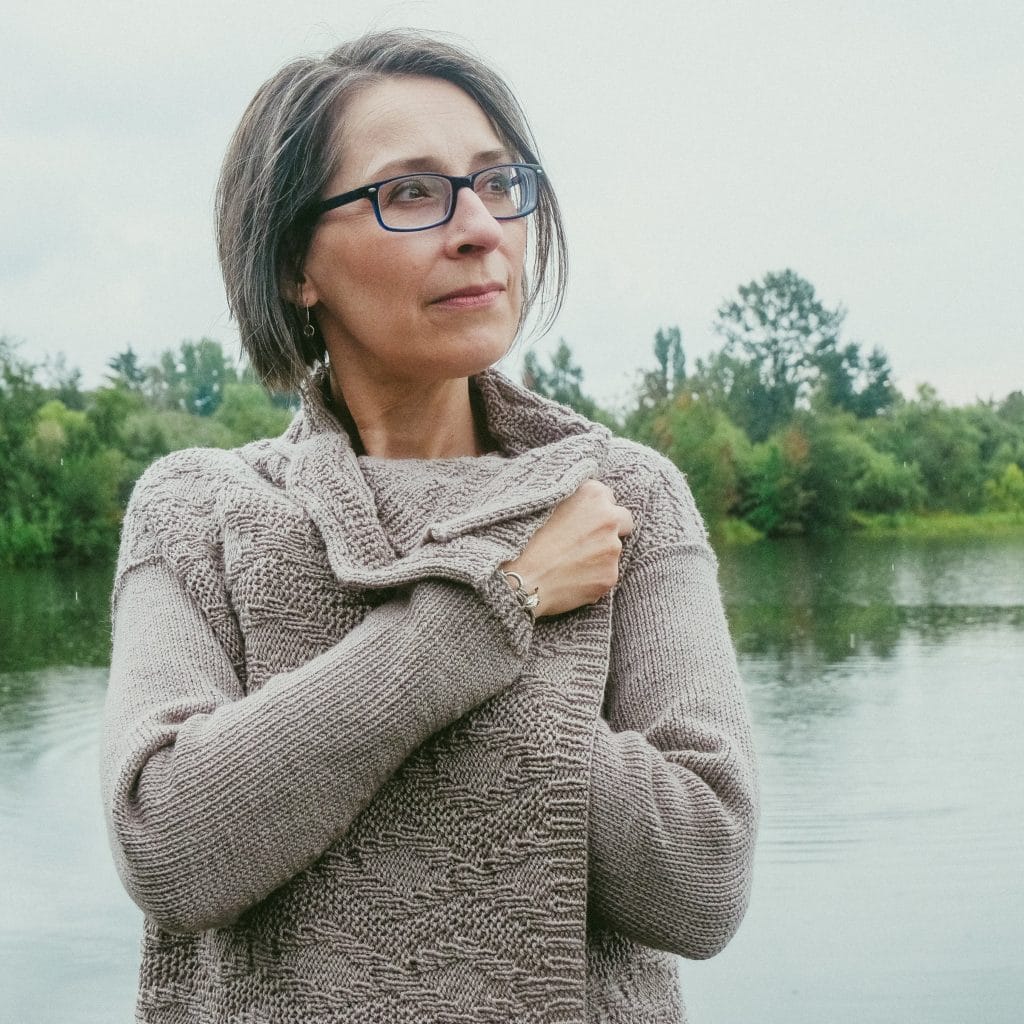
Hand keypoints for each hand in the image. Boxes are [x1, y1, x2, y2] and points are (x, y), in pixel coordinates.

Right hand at [501, 479, 633, 617]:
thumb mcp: (545, 502)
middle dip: (610, 529)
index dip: (594, 511)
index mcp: (592, 494)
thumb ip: (572, 497)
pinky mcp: (610, 576)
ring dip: (599, 555)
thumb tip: (583, 500)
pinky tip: (570, 579)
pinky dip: (593, 577)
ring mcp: (612, 549)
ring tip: (568, 562)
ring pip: (613, 551)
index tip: (580, 521)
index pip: (608, 499)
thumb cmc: (523, 538)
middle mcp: (608, 518)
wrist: (520, 579)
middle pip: (623, 521)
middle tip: (583, 541)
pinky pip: (606, 575)